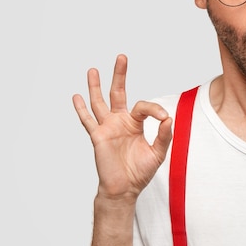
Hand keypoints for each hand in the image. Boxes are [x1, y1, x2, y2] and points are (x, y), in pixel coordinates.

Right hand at [72, 54, 171, 199]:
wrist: (124, 188)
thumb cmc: (140, 171)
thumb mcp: (158, 153)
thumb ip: (164, 136)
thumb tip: (169, 119)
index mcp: (135, 123)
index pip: (144, 107)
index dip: (155, 109)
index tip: (164, 118)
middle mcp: (120, 121)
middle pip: (118, 93)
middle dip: (119, 75)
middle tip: (121, 57)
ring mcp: (107, 127)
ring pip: (99, 102)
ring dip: (95, 86)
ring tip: (92, 70)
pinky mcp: (98, 136)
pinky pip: (88, 121)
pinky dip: (81, 109)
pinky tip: (76, 96)